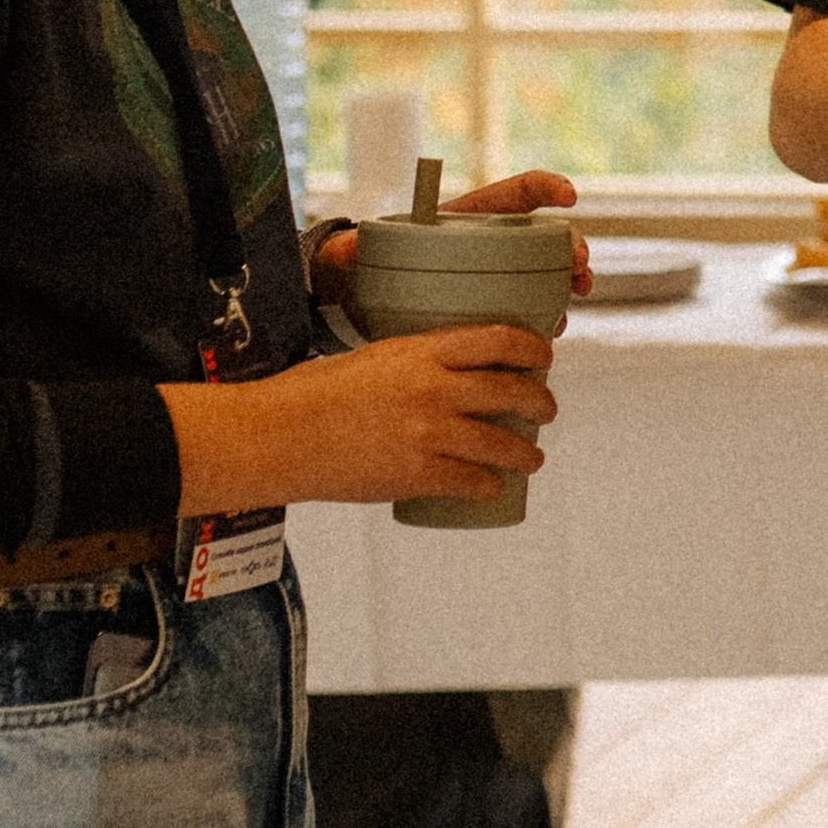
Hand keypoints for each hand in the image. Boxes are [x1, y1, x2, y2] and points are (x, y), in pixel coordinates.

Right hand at [161, 325, 560, 513]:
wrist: (280, 437)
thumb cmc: (313, 393)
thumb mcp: (371, 356)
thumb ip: (411, 361)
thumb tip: (438, 369)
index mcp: (421, 352)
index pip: (498, 340)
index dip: (532, 348)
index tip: (543, 356)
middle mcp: (433, 389)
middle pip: (511, 392)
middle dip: (540, 403)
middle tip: (546, 411)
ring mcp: (428, 434)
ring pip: (501, 444)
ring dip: (526, 454)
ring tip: (533, 459)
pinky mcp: (417, 475)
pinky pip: (470, 482)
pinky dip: (489, 486)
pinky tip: (494, 487)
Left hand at [306, 165, 588, 305]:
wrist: (370, 300)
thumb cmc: (372, 267)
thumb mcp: (363, 254)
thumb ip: (351, 248)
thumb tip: (344, 246)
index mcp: (467, 218)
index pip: (514, 193)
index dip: (545, 187)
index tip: (569, 197)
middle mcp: (492, 245)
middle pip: (544, 236)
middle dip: (571, 244)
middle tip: (580, 263)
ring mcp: (499, 278)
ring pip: (548, 273)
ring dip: (570, 280)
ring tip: (576, 294)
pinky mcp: (496, 309)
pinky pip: (532, 309)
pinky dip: (549, 315)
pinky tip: (553, 327)